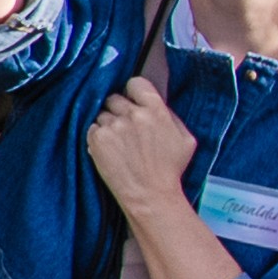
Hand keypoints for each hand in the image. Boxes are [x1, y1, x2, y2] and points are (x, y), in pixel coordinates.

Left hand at [90, 69, 199, 206]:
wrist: (150, 195)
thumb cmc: (170, 169)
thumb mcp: (185, 139)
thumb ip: (170, 115)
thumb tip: (155, 102)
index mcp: (156, 109)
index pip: (135, 83)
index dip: (133, 92)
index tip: (132, 102)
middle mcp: (133, 114)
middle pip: (115, 98)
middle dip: (118, 110)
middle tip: (124, 127)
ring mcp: (113, 126)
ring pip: (102, 114)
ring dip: (107, 125)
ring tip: (118, 144)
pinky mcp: (97, 139)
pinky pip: (92, 128)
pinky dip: (97, 137)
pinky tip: (109, 151)